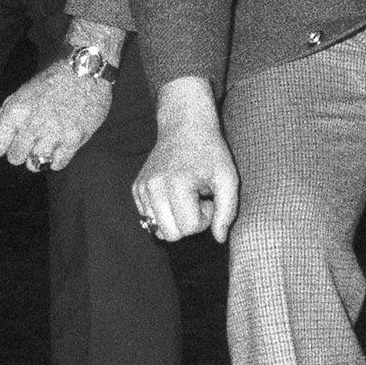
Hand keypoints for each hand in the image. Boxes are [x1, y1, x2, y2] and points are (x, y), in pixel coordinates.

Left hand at [0, 57, 113, 172]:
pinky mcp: (74, 139)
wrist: (86, 71)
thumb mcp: (18, 97)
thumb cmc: (49, 84)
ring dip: (39, 156)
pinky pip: (56, 165)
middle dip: (21, 150)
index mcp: (16, 110)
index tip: (12, 139)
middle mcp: (32, 123)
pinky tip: (61, 142)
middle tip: (34, 136)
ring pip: (34, 165)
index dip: (2, 146)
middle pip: (14, 158)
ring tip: (48, 139)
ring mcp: (54, 133)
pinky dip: (56, 158)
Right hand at [133, 76, 238, 241]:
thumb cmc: (210, 152)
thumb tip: (219, 239)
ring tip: (186, 196)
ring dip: (176, 218)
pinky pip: (149, 218)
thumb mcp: (228, 178)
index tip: (208, 198)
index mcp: (176, 185)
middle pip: (171, 235)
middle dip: (189, 223)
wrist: (185, 125)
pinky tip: (175, 193)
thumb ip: (227, 211)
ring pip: (158, 229)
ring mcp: (142, 188)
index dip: (205, 218)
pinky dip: (164, 212)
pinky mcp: (136, 188)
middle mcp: (153, 187)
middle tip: (198, 200)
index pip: (189, 228)